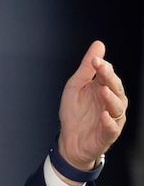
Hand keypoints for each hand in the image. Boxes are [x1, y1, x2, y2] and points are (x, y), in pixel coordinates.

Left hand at [57, 40, 126, 176]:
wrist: (69, 140)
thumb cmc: (74, 113)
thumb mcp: (75, 86)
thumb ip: (86, 67)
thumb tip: (98, 45)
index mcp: (103, 88)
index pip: (108, 75)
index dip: (102, 67)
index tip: (95, 60)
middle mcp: (111, 102)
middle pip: (116, 88)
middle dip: (109, 78)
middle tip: (102, 69)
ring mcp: (111, 118)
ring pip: (117, 107)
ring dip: (111, 99)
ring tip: (103, 91)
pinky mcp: (108, 134)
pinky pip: (112, 128)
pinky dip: (108, 122)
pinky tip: (103, 116)